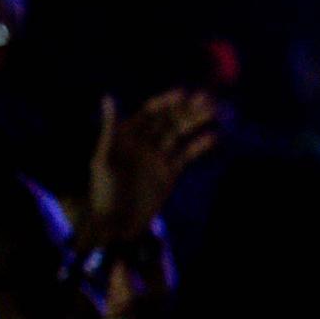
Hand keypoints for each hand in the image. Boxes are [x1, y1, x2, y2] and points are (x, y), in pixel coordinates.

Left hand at [83, 90, 218, 246]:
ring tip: (215, 112)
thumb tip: (109, 97)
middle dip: (188, 109)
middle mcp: (144, 142)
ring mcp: (159, 156)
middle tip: (208, 99)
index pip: (150, 113)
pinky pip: (187, 154)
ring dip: (197, 122)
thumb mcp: (103, 159)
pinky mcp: (171, 172)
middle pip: (169, 120)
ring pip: (180, 134)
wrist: (118, 224)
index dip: (166, 102)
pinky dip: (200, 146)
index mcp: (126, 135)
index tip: (184, 94)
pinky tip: (214, 137)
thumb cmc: (104, 192)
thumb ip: (109, 129)